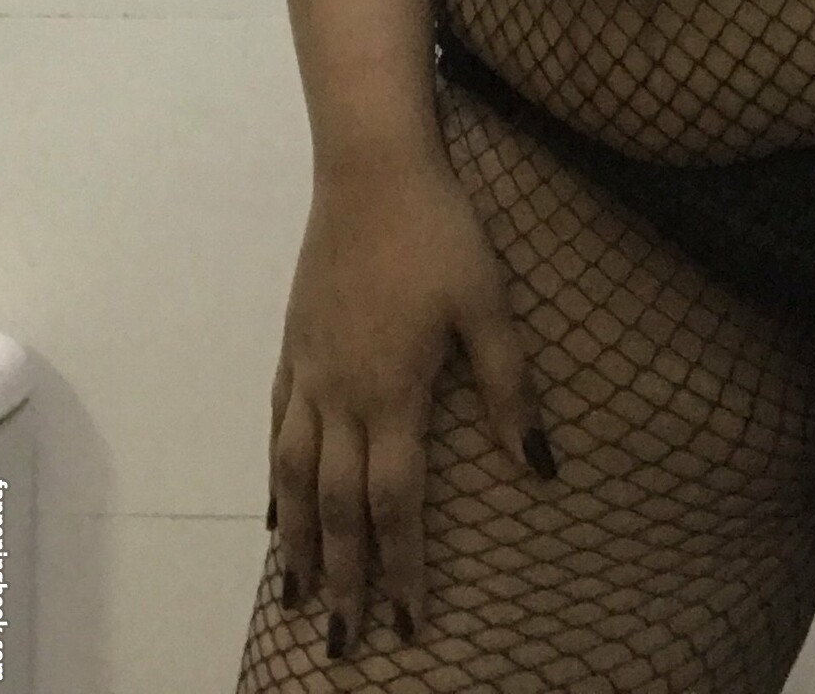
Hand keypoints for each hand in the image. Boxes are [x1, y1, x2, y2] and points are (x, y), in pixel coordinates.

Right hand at [267, 153, 557, 659]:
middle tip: (346, 641)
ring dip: (300, 543)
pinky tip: (277, 508)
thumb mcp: (490, 306)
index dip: (405, 565)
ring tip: (298, 596)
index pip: (396, 503)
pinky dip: (276, 479)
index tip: (411, 622)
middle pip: (339, 507)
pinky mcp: (294, 347)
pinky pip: (277, 430)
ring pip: (295, 478)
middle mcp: (342, 396)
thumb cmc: (442, 234)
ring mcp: (310, 373)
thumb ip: (509, 388)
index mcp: (395, 393)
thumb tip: (538, 467)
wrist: (372, 173)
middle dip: (346, 578)